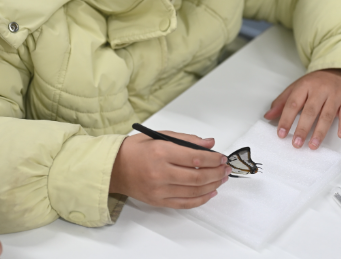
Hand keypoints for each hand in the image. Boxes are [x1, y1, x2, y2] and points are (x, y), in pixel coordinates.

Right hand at [110, 132, 230, 208]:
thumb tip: (209, 143)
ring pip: (194, 191)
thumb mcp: (158, 136)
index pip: (195, 157)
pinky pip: (185, 203)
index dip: (213, 158)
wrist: (114, 168)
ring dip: (213, 185)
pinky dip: (201, 199)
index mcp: (161, 152)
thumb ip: (185, 140)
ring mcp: (159, 190)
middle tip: (226, 168)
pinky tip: (211, 192)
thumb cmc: (135, 149)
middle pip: (198, 176)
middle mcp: (160, 172)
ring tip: (222, 179)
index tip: (222, 157)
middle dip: (217, 172)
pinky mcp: (158, 201)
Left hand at [263, 69, 340, 149]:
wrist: (339, 71)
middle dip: (302, 129)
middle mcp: (320, 90)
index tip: (281, 134)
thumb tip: (268, 116)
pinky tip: (340, 135)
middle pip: (310, 111)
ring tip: (313, 145)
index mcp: (304, 86)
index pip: (293, 104)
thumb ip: (282, 102)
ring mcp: (335, 95)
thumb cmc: (315, 83)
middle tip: (296, 143)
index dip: (286, 119)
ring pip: (327, 115)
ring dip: (320, 132)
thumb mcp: (296, 88)